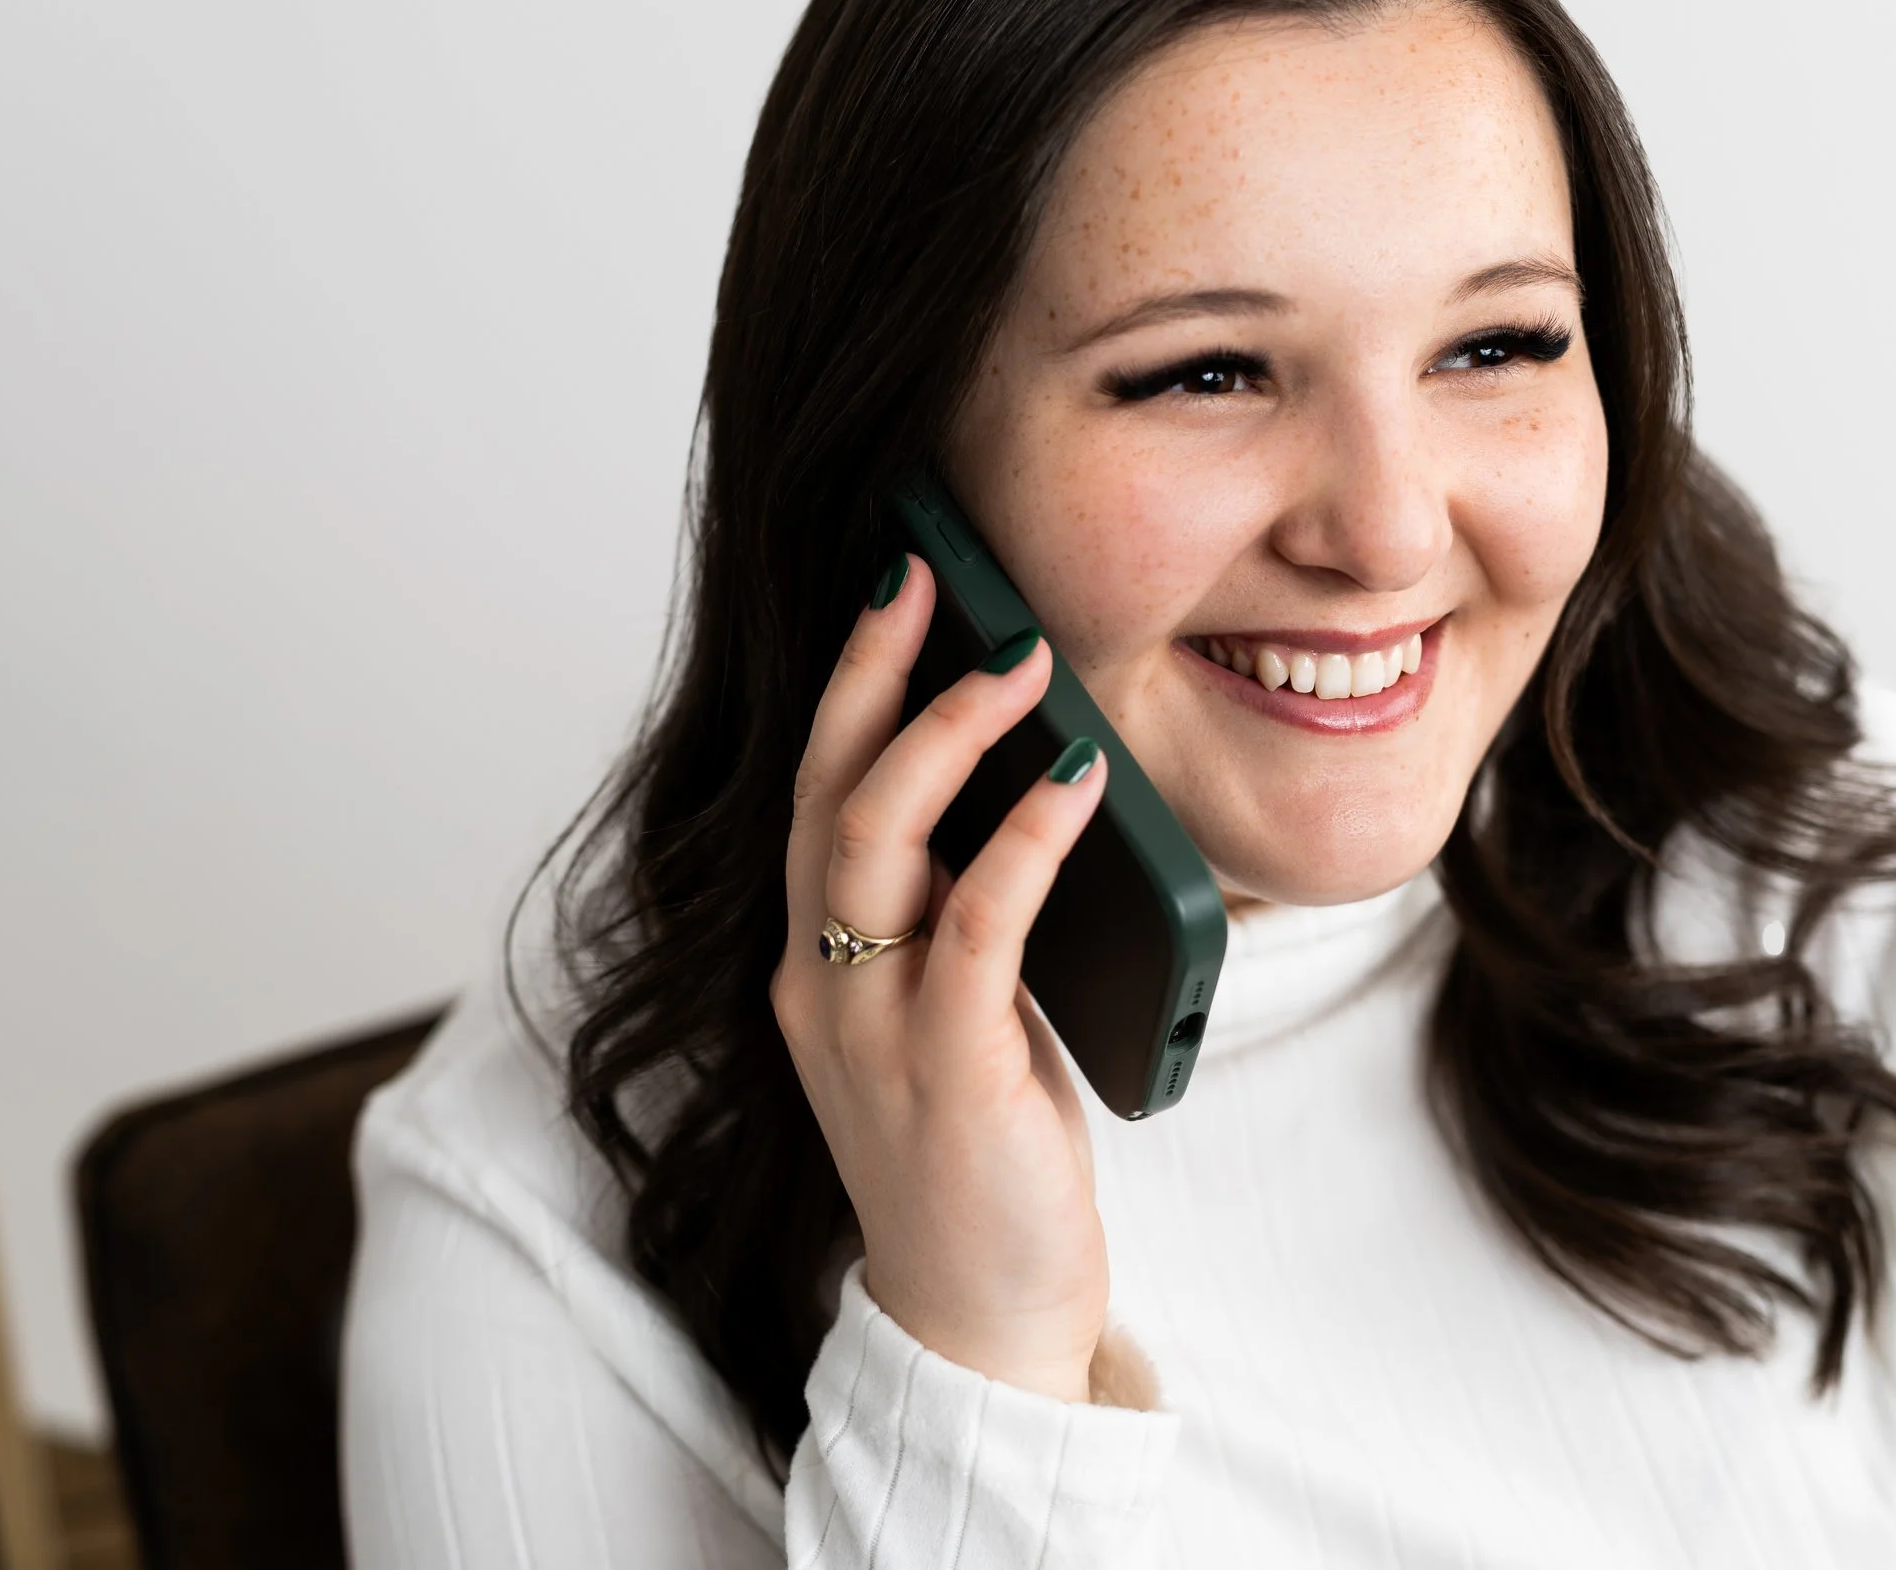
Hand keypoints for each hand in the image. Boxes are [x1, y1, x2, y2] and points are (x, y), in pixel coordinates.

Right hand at [771, 553, 1110, 1402]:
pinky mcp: (947, 1069)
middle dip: (873, 674)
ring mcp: (871, 1029)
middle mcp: (821, 985)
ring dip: (946, 736)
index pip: (816, 798)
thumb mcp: (954, 1021)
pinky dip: (1029, 840)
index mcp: (816, 967)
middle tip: (928, 576)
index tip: (898, 594)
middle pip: (827, 794)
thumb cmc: (981, 1162)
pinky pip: (978, 924)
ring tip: (1017, 659)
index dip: (852, 690)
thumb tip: (1025, 804)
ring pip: (878, 841)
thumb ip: (957, 926)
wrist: (977, 1319)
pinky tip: (1079, 780)